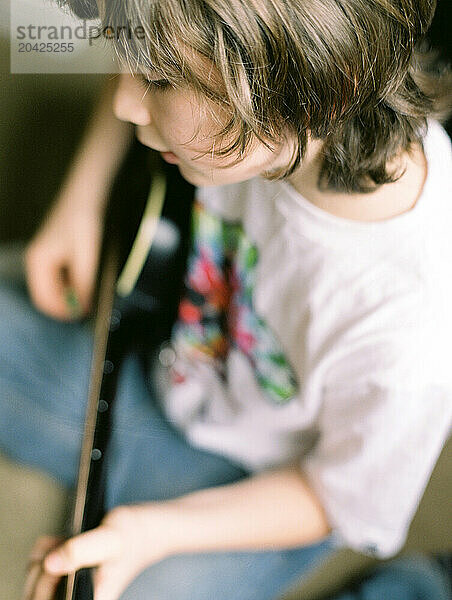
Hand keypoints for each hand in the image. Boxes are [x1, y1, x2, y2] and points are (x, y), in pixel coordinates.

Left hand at [23, 504, 172, 599]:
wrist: (143, 528)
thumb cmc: (131, 537)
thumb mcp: (110, 540)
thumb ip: (81, 551)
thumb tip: (49, 564)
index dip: (45, 586)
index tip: (58, 565)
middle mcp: (76, 598)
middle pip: (36, 595)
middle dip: (44, 567)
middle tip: (66, 548)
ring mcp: (68, 587)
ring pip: (34, 577)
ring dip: (44, 555)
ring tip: (67, 543)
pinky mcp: (65, 572)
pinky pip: (38, 563)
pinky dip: (45, 548)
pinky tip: (62, 541)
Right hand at [25, 195, 102, 320]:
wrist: (86, 195)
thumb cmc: (83, 221)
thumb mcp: (86, 257)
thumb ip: (83, 285)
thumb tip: (82, 308)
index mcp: (38, 262)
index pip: (44, 299)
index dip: (61, 312)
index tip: (80, 317)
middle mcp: (36, 260)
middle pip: (46, 295)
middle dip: (64, 306)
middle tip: (86, 311)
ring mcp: (44, 257)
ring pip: (53, 287)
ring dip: (68, 296)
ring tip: (88, 298)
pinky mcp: (55, 253)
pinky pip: (58, 278)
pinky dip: (70, 285)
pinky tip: (85, 285)